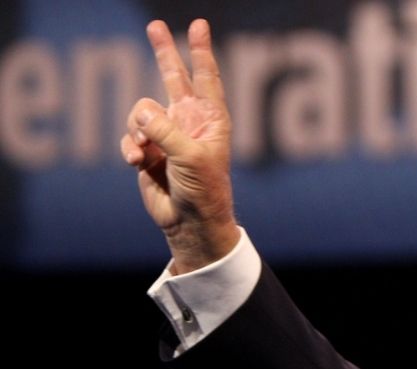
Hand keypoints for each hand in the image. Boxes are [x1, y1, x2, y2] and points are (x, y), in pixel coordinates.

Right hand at [121, 19, 237, 273]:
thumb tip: (141, 110)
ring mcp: (167, 134)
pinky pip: (131, 135)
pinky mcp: (148, 149)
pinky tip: (136, 162)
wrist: (189, 220)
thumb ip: (165, 129)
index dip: (200, 51)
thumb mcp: (189, 156)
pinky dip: (131, 147)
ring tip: (145, 150)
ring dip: (138, 129)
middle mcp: (189, 121)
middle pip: (173, 78)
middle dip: (164, 52)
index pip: (205, 78)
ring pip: (141, 111)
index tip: (199, 25)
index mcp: (210, 120)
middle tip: (155, 25)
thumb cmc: (202, 189)